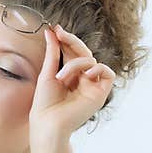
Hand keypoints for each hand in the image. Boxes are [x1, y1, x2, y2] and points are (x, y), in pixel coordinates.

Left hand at [29, 24, 115, 147]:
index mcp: (69, 76)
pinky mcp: (100, 93)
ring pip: (91, 60)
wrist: (49, 123)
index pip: (72, 53)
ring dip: (75, 63)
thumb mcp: (47, 73)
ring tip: (61, 77)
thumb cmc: (44, 103)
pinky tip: (85, 75)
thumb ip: (53, 52)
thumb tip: (51, 31)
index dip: (66, 40)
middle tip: (60, 33)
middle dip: (72, 42)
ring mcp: (91, 86)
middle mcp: (81, 79)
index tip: (56, 29)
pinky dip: (97, 68)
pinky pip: (107, 72)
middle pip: (83, 53)